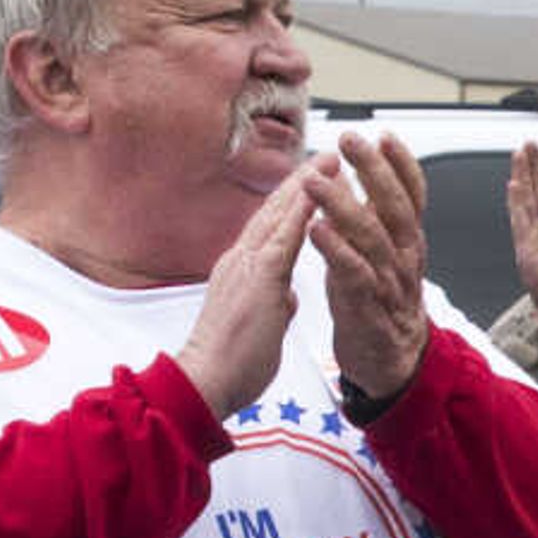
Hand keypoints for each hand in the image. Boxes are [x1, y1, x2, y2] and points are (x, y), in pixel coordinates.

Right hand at [173, 165, 321, 417]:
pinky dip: (301, 212)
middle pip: (274, 211)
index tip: (312, 181)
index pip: (270, 228)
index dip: (292, 202)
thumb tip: (286, 296)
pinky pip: (284, 237)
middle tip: (326, 156)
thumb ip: (274, 304)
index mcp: (241, 272)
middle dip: (301, 181)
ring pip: (279, 215)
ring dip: (306, 186)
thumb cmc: (231, 362)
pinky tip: (319, 192)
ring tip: (329, 161)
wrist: (207, 381)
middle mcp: (240, 260)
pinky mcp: (259, 279)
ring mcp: (246, 266)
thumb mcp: (261, 325)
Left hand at [315, 132, 431, 401]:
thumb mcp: (382, 253)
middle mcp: (403, 258)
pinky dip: (336, 251)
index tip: (385, 136)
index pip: (412, 196)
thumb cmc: (377, 303)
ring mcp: (387, 284)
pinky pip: (353, 275)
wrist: (389, 362)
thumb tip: (362, 176)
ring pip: (371, 238)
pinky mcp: (366, 308)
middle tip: (352, 141)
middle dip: (374, 171)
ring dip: (343, 205)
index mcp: (406, 242)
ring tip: (316, 181)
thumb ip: (376, 217)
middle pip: (395, 208)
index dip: (402, 165)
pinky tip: (317, 229)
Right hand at [507, 143, 537, 332]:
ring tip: (519, 154)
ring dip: (521, 177)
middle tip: (528, 144)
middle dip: (531, 167)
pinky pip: (520, 221)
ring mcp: (532, 240)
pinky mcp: (526, 250)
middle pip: (535, 192)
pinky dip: (517, 203)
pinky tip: (514, 184)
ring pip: (525, 201)